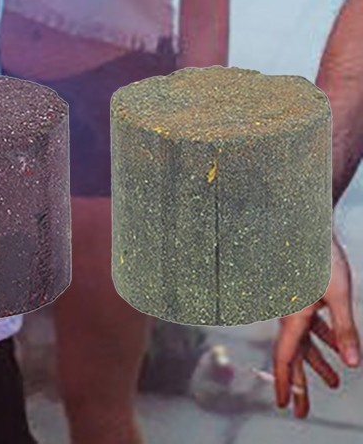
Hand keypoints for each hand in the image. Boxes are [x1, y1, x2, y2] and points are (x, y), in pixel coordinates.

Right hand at [275, 232, 360, 417]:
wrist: (307, 225)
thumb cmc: (321, 257)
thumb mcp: (340, 296)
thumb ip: (345, 331)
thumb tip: (352, 365)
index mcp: (293, 315)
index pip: (286, 357)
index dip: (286, 383)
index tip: (284, 405)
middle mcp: (289, 313)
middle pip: (292, 355)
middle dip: (300, 385)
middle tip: (301, 412)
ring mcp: (295, 305)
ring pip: (303, 342)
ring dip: (317, 363)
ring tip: (332, 383)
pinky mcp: (303, 298)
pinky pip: (311, 326)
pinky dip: (323, 340)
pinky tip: (337, 349)